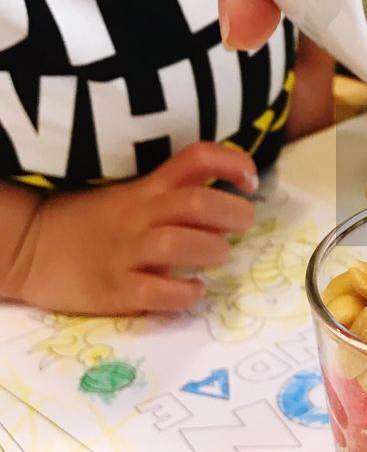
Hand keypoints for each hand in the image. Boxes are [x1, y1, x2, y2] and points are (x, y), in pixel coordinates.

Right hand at [18, 142, 258, 315]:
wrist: (31, 248)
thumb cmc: (92, 222)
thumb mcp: (132, 196)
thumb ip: (177, 197)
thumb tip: (230, 209)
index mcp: (148, 188)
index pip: (196, 158)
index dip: (232, 162)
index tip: (250, 180)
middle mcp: (141, 215)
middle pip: (197, 202)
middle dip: (234, 212)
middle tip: (243, 225)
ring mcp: (126, 252)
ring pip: (180, 243)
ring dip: (211, 250)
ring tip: (216, 258)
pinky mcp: (114, 289)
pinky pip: (156, 293)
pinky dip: (184, 294)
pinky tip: (193, 291)